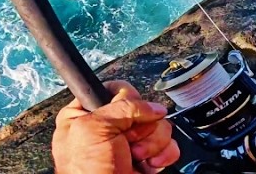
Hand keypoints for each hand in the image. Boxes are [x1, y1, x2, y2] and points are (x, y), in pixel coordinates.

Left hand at [52, 80, 180, 173]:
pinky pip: (168, 145)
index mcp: (86, 115)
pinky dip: (163, 155)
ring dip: (152, 143)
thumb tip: (152, 107)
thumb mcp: (94, 129)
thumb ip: (122, 107)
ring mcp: (130, 144)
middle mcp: (109, 127)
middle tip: (126, 143)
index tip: (124, 114)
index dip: (126, 99)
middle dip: (141, 127)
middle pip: (144, 108)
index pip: (117, 89)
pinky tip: (148, 165)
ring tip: (135, 158)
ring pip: (159, 125)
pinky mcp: (146, 158)